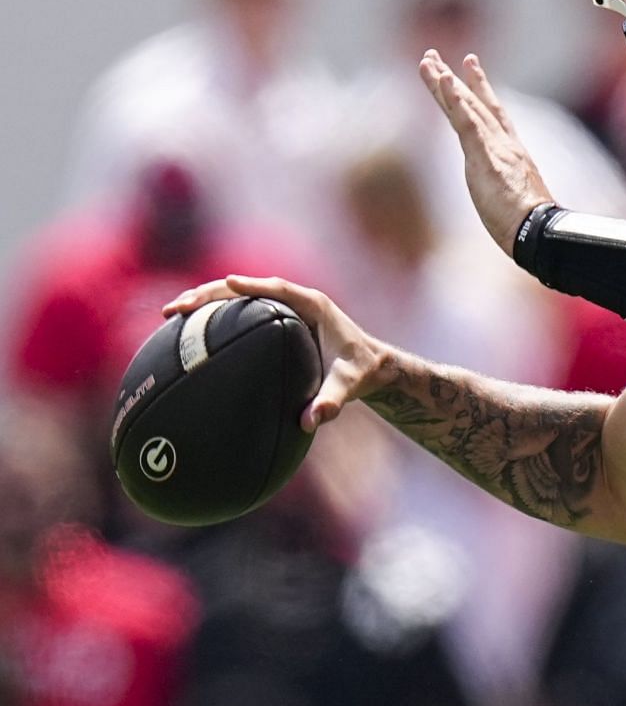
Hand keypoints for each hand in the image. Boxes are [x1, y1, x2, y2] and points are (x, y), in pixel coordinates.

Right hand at [164, 276, 388, 432]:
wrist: (373, 365)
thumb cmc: (362, 372)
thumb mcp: (349, 386)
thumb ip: (332, 401)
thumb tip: (310, 420)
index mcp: (314, 305)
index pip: (279, 289)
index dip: (253, 286)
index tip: (228, 284)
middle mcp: (297, 301)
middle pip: (248, 288)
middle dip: (211, 293)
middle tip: (178, 307)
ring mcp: (285, 309)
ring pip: (239, 297)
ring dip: (206, 301)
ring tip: (171, 314)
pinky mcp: (278, 320)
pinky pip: (242, 312)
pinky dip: (216, 316)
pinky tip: (188, 332)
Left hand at [419, 48, 553, 256]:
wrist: (538, 233)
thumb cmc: (528, 225)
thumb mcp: (515, 200)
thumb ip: (508, 188)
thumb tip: (509, 198)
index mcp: (511, 153)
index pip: (492, 114)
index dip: (479, 88)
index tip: (469, 65)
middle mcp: (504, 143)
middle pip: (474, 104)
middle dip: (453, 79)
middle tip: (433, 56)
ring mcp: (495, 148)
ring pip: (466, 108)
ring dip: (445, 83)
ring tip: (429, 61)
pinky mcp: (486, 157)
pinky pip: (467, 123)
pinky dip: (456, 100)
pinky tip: (444, 80)